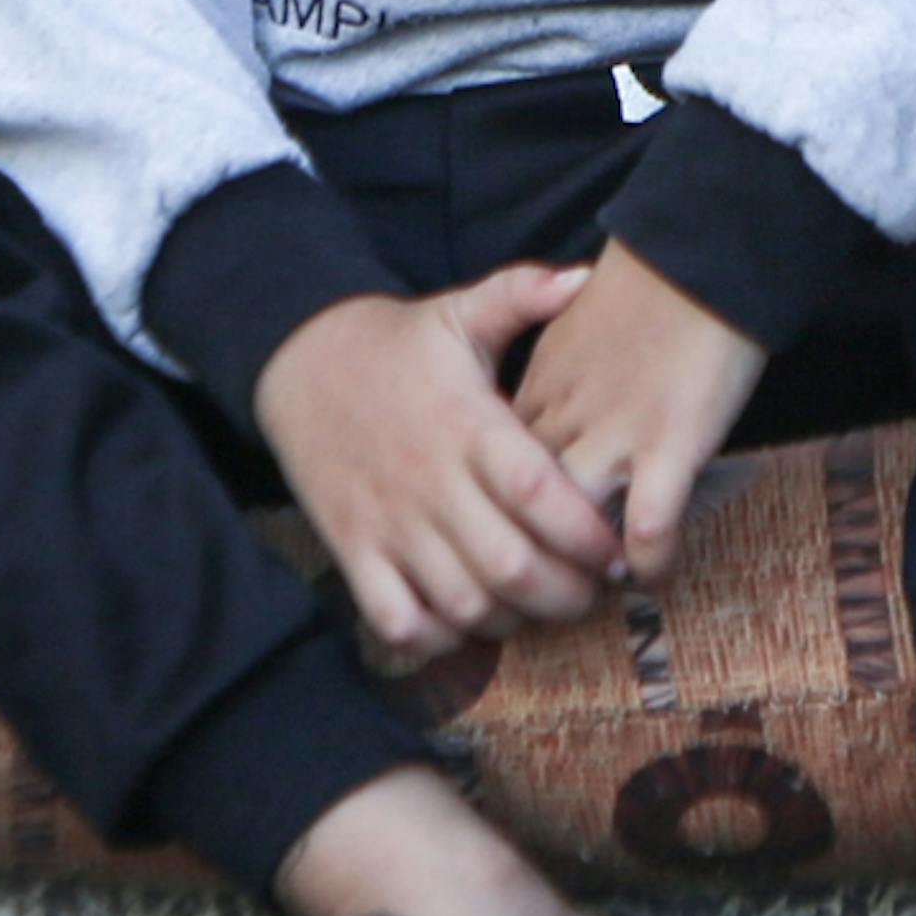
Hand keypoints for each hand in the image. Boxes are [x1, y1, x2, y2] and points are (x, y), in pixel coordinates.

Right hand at [249, 262, 621, 664]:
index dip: (587, 533)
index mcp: (467, 425)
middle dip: (566, 593)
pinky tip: (468, 624)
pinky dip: (439, 639)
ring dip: (513, 620)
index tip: (617, 550)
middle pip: (511, 566)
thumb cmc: (397, 346)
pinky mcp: (352, 551)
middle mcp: (430, 481)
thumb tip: (584, 276)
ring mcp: (388, 522)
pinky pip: (398, 622)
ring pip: (463, 603)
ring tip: (539, 607)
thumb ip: (524, 293)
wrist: (297, 365)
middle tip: (591, 591)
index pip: (539, 492)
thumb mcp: (459, 312)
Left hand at [507, 242, 761, 583]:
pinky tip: (656, 573)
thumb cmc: (649, 282)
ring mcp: (617, 430)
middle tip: (547, 589)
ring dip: (585, 567)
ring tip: (597, 593)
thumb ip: (561, 374)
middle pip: (523, 507)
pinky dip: (650, 558)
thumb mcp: (576, 323)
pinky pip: (648, 522)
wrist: (702, 245)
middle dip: (531, 553)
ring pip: (577, 522)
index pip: (498, 471)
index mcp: (541, 388)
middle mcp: (567, 415)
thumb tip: (560, 418)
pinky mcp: (671, 439)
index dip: (503, 512)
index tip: (514, 540)